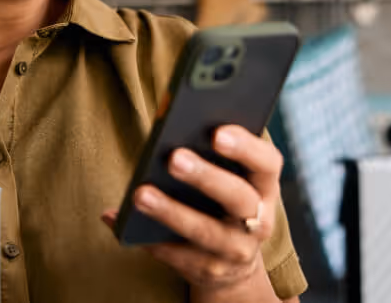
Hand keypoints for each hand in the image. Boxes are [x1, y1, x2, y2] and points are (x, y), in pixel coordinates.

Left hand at [103, 126, 283, 300]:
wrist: (233, 264)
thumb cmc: (222, 200)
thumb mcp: (230, 177)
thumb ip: (209, 150)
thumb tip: (167, 121)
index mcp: (265, 186)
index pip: (267, 163)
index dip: (246, 147)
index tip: (216, 132)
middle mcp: (259, 220)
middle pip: (238, 197)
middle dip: (205, 177)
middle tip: (174, 157)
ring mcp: (236, 250)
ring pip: (205, 231)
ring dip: (170, 211)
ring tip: (140, 193)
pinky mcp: (208, 270)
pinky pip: (177, 255)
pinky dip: (149, 238)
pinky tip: (123, 220)